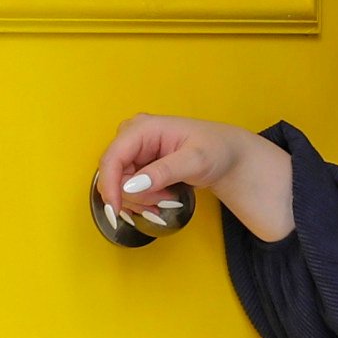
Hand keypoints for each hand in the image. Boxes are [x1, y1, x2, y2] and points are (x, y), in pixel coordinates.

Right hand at [93, 113, 296, 242]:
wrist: (227, 155)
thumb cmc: (216, 150)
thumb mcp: (194, 161)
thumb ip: (164, 172)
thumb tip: (132, 185)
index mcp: (143, 128)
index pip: (112, 157)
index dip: (109, 185)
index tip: (116, 210)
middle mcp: (133, 136)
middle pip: (114, 174)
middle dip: (134, 195)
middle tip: (163, 201)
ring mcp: (134, 150)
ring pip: (119, 184)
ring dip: (140, 199)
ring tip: (168, 198)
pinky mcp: (138, 163)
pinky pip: (127, 187)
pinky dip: (142, 199)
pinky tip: (162, 198)